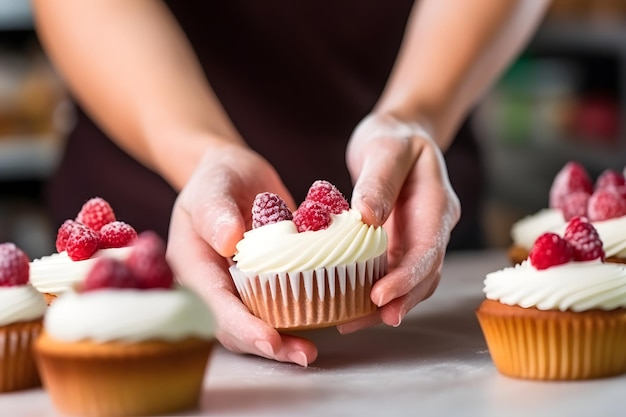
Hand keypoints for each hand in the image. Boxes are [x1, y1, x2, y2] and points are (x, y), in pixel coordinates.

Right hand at [166, 143, 317, 366]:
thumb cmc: (218, 177)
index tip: (270, 339)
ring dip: (283, 340)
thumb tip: (229, 241)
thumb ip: (216, 211)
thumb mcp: (213, 185)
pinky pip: (276, 305)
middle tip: (304, 354)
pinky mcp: (261, 283)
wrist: (234, 175)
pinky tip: (323, 320)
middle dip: (267, 345)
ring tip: (311, 352)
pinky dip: (297, 316)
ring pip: (256, 322)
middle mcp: (213, 284)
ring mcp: (237, 286)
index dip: (241, 325)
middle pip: (234, 327)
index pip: (214, 304)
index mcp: (194, 265)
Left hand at [338, 113, 460, 332]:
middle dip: (396, 302)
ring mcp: (418, 238)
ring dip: (384, 305)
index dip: (407, 278)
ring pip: (410, 281)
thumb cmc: (393, 138)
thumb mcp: (386, 149)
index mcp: (437, 205)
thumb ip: (379, 180)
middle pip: (424, 275)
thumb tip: (366, 217)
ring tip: (348, 322)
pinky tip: (347, 304)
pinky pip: (392, 273)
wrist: (399, 135)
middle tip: (359, 321)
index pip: (429, 249)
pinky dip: (373, 292)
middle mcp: (433, 228)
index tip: (380, 296)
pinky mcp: (400, 244)